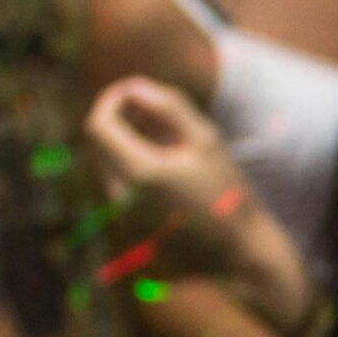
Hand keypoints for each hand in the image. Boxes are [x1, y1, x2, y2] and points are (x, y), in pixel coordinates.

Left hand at [83, 77, 258, 263]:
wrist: (238, 251)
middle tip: (154, 109)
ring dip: (128, 140)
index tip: (132, 90)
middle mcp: (121, 194)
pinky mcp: (128, 222)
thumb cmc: (228, 194)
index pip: (99, 124)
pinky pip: (119, 181)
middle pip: (100, 141)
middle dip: (121, 118)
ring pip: (108, 160)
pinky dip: (134, 162)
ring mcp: (122, 212)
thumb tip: (135, 85)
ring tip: (168, 135)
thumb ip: (170, 106)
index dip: (110, 100)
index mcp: (138, 172)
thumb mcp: (206, 141)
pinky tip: (168, 163)